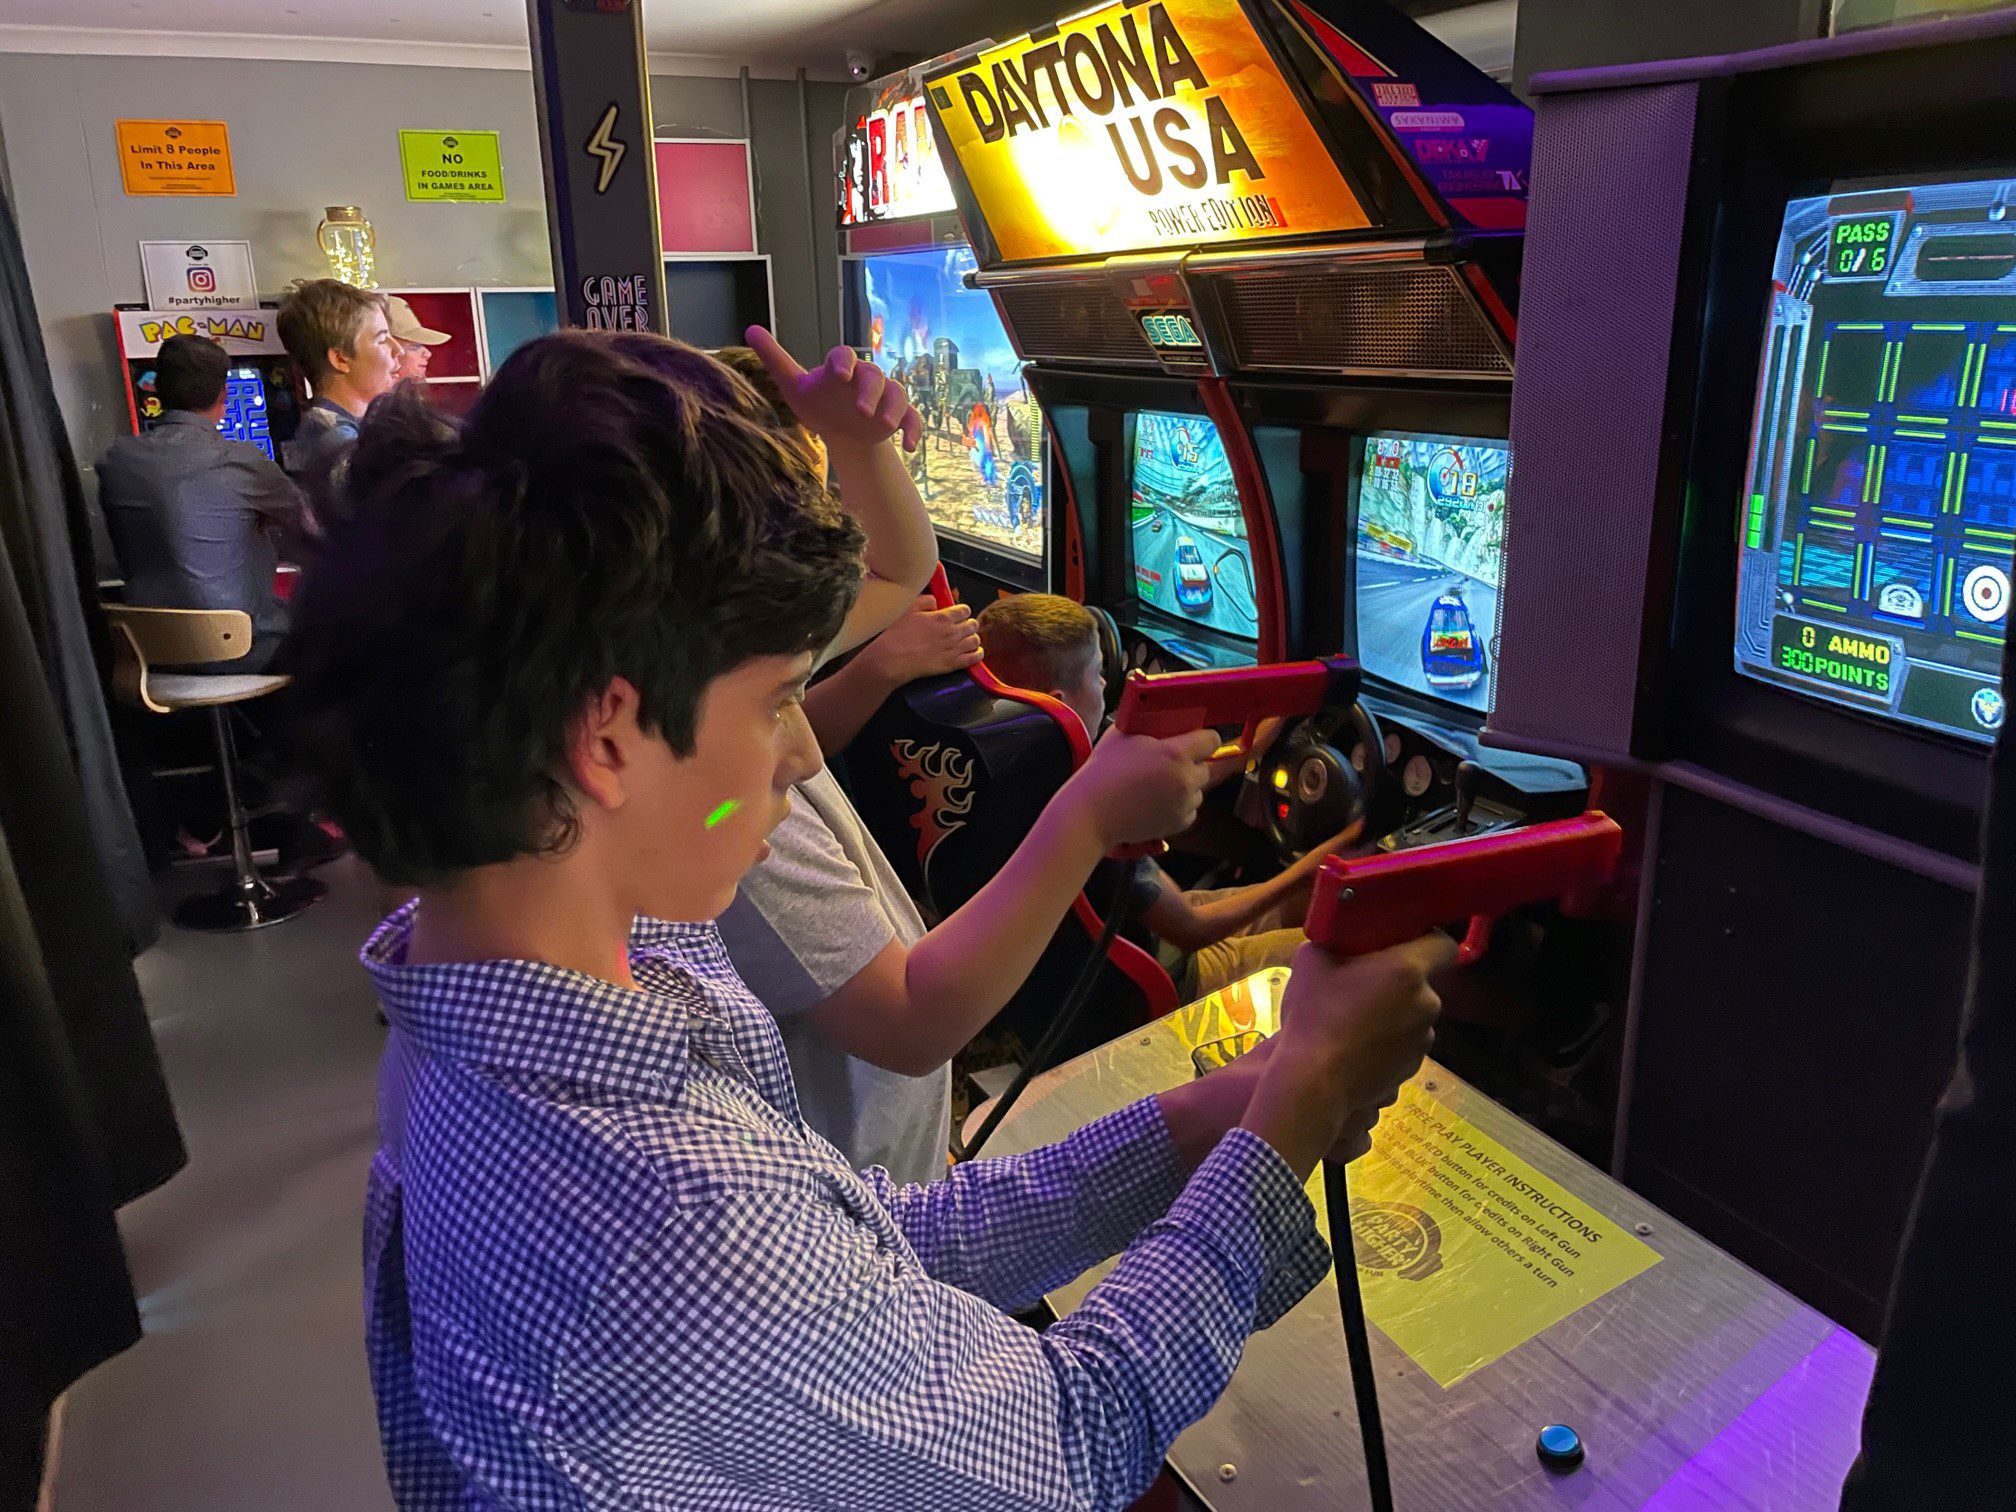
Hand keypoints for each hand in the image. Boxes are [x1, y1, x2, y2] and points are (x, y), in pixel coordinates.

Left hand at [746, 326, 921, 453]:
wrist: (840, 430)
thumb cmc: (817, 404)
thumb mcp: (794, 385)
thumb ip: (775, 358)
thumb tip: (750, 329)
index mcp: (841, 368)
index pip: (844, 355)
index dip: (844, 363)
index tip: (838, 376)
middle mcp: (865, 378)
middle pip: (874, 376)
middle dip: (870, 392)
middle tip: (862, 411)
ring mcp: (884, 397)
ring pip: (896, 394)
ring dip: (892, 408)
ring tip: (883, 426)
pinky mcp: (897, 416)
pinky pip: (912, 418)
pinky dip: (913, 430)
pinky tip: (910, 447)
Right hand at [856, 596, 982, 684]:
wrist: (893, 659)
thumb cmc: (898, 634)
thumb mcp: (909, 609)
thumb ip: (926, 601)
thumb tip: (937, 602)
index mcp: (943, 617)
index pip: (965, 610)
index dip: (962, 611)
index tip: (958, 614)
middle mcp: (952, 632)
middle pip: (972, 624)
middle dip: (968, 624)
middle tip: (962, 627)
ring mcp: (954, 649)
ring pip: (975, 640)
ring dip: (972, 638)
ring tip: (966, 640)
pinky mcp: (953, 664)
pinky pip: (974, 658)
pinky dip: (977, 654)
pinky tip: (974, 652)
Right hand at [1061, 726, 1219, 850]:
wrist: (1092, 813)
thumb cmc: (1104, 770)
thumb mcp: (1123, 735)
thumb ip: (1149, 725)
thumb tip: (1162, 718)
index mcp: (1176, 754)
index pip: (1212, 740)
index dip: (1202, 738)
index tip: (1193, 740)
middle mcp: (1187, 780)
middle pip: (1208, 767)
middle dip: (1193, 763)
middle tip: (1169, 764)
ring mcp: (1185, 804)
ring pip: (1199, 790)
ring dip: (1187, 786)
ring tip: (1160, 785)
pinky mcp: (1179, 824)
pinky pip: (1190, 810)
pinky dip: (1180, 806)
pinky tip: (1157, 801)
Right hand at [1240, 934, 1452, 1174]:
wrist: (1314, 1081)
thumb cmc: (1314, 1015)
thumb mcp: (1311, 961)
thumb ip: (1336, 943)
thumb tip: (1341, 941)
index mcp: (1407, 970)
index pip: (1444, 944)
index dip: (1427, 939)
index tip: (1402, 943)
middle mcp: (1426, 1002)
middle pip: (1421, 982)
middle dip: (1397, 981)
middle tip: (1362, 986)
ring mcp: (1423, 1039)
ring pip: (1413, 1014)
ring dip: (1394, 1013)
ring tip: (1357, 1023)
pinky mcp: (1415, 1067)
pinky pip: (1406, 1043)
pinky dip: (1390, 1042)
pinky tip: (1360, 1048)